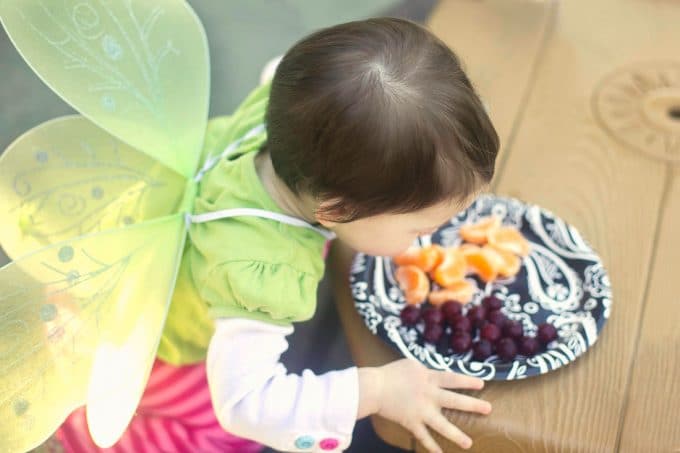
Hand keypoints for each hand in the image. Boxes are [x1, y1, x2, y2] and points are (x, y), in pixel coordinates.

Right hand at [360, 358, 490, 452]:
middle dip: (472, 405)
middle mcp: (428, 395)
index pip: (452, 378)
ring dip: (456, 435)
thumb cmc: (391, 373)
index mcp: (428, 378)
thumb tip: (437, 376)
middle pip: (453, 400)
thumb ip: (427, 372)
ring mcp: (420, 411)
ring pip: (441, 425)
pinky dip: (431, 446)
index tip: (482, 384)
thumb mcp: (411, 365)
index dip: (467, 381)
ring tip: (468, 444)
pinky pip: (423, 437)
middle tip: (488, 409)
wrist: (374, 388)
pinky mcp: (411, 423)